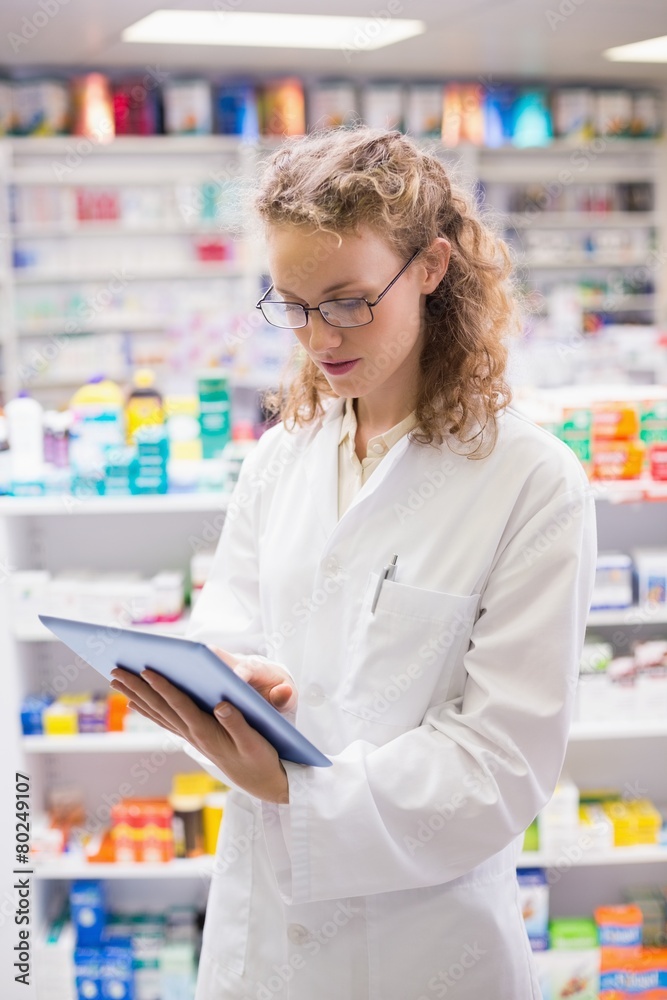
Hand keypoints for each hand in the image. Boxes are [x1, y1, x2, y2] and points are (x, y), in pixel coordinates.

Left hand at [108, 647, 294, 803]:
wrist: (261, 782)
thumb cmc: (260, 759)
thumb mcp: (255, 742)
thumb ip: (238, 723)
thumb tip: (221, 704)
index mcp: (207, 732)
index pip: (180, 705)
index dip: (163, 688)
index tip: (146, 670)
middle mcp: (193, 734)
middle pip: (160, 707)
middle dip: (138, 688)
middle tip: (115, 670)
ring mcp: (191, 736)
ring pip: (158, 712)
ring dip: (137, 695)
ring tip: (117, 680)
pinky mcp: (194, 737)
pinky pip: (165, 720)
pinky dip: (148, 709)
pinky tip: (137, 701)